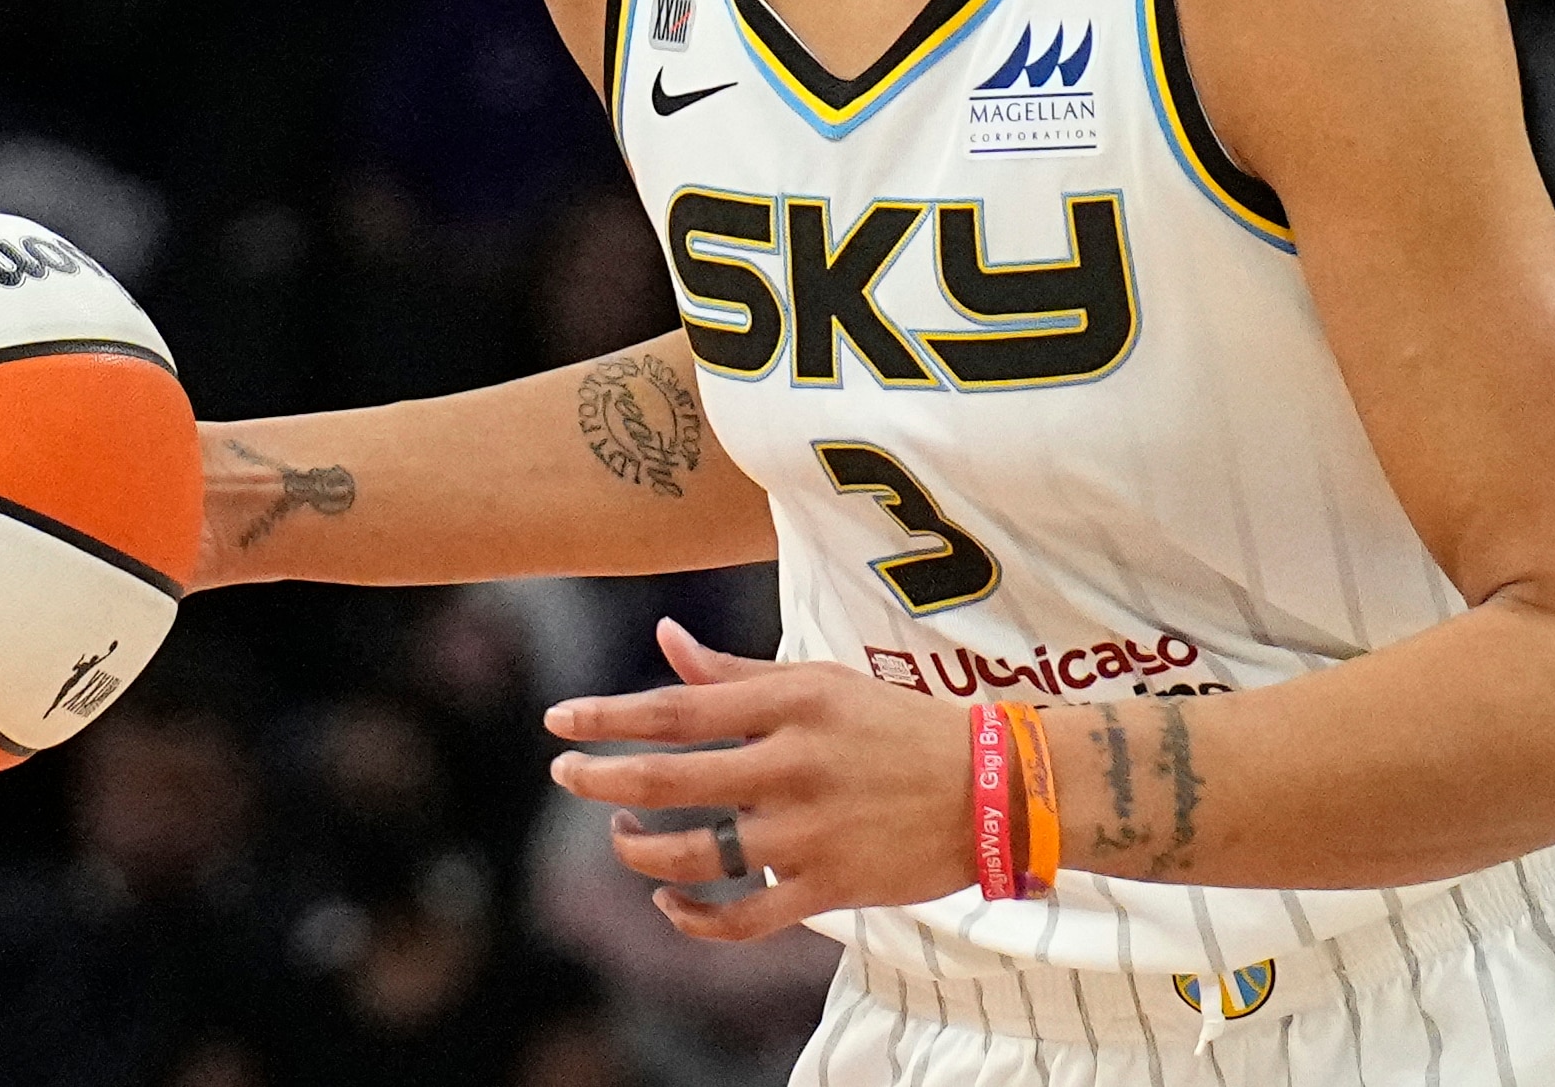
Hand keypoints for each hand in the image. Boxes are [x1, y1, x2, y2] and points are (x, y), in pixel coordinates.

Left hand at [544, 618, 975, 939]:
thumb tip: (664, 637)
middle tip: (564, 774)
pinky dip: (695, 917)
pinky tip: (669, 901)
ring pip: (697, 853)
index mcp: (794, 705)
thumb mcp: (821, 681)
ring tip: (621, 838)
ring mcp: (810, 833)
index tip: (560, 720)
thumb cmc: (896, 726)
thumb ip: (736, 672)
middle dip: (603, 780)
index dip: (609, 716)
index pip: (678, 710)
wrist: (994, 790)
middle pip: (673, 777)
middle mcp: (795, 767)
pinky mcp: (829, 888)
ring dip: (641, 850)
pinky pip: (743, 917)